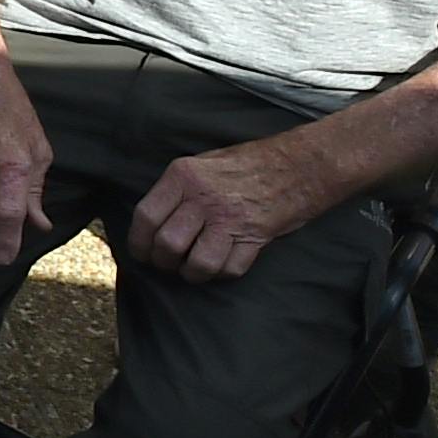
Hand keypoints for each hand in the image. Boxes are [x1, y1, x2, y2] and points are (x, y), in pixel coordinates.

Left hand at [129, 139, 321, 281]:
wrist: (299, 165)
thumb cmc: (247, 164)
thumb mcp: (203, 163)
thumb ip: (176, 189)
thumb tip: (151, 223)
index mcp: (184, 176)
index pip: (146, 216)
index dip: (139, 242)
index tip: (142, 252)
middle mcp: (204, 198)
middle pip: (167, 244)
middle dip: (163, 261)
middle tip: (169, 262)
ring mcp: (231, 219)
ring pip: (197, 263)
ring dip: (192, 273)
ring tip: (192, 268)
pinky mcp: (255, 237)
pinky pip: (229, 269)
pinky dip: (222, 273)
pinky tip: (221, 264)